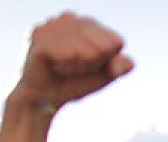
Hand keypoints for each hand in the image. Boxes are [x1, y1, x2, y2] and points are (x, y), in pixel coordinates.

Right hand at [11, 13, 132, 111]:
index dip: (107, 61)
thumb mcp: (103, 76)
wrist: (45, 98)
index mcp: (88, 23)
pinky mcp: (39, 35)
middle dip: (93, 65)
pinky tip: (55, 67)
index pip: (115, 42)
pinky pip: (67, 54)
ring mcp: (52, 24)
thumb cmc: (74, 83)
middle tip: (76, 69)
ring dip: (78, 67)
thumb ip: (118, 68)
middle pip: (102, 46)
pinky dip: (65, 67)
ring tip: (64, 68)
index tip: (92, 66)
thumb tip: (129, 63)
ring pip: (85, 51)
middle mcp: (70, 18)